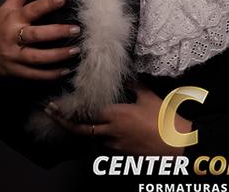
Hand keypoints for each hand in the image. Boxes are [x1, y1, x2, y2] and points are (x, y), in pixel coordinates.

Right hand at [0, 0, 80, 78]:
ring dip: (58, 55)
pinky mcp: (16, 72)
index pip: (32, 10)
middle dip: (57, 32)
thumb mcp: (8, 5)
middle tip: (76, 29)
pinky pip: (35, 75)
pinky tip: (65, 70)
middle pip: (36, 35)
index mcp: (13, 19)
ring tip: (76, 50)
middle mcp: (13, 37)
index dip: (47, 4)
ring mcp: (14, 57)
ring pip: (37, 58)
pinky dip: (50, 75)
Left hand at [44, 81, 192, 154]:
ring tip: (75, 119)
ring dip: (84, 130)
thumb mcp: (149, 97)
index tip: (56, 105)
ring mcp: (115, 146)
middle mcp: (110, 133)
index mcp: (115, 116)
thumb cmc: (164, 119)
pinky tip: (101, 130)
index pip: (85, 113)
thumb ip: (135, 85)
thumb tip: (127, 73)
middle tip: (52, 114)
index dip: (69, 110)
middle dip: (64, 122)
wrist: (177, 146)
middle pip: (81, 130)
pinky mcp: (122, 156)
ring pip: (93, 138)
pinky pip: (105, 146)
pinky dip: (99, 137)